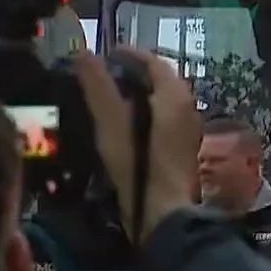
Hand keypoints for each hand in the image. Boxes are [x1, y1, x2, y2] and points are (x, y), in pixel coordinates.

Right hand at [72, 47, 203, 242]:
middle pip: (161, 80)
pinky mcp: (181, 151)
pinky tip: (125, 125)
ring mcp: (187, 131)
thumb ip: (99, 90)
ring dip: (140, 92)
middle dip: (134, 72)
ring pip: (163, 101)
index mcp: (174, 96)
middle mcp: (187, 108)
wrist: (166, 217)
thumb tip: (83, 54)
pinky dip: (145, 111)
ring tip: (109, 95)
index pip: (154, 62)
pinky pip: (163, 119)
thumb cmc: (138, 168)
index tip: (105, 53)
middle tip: (104, 73)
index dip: (129, 54)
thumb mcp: (112, 126)